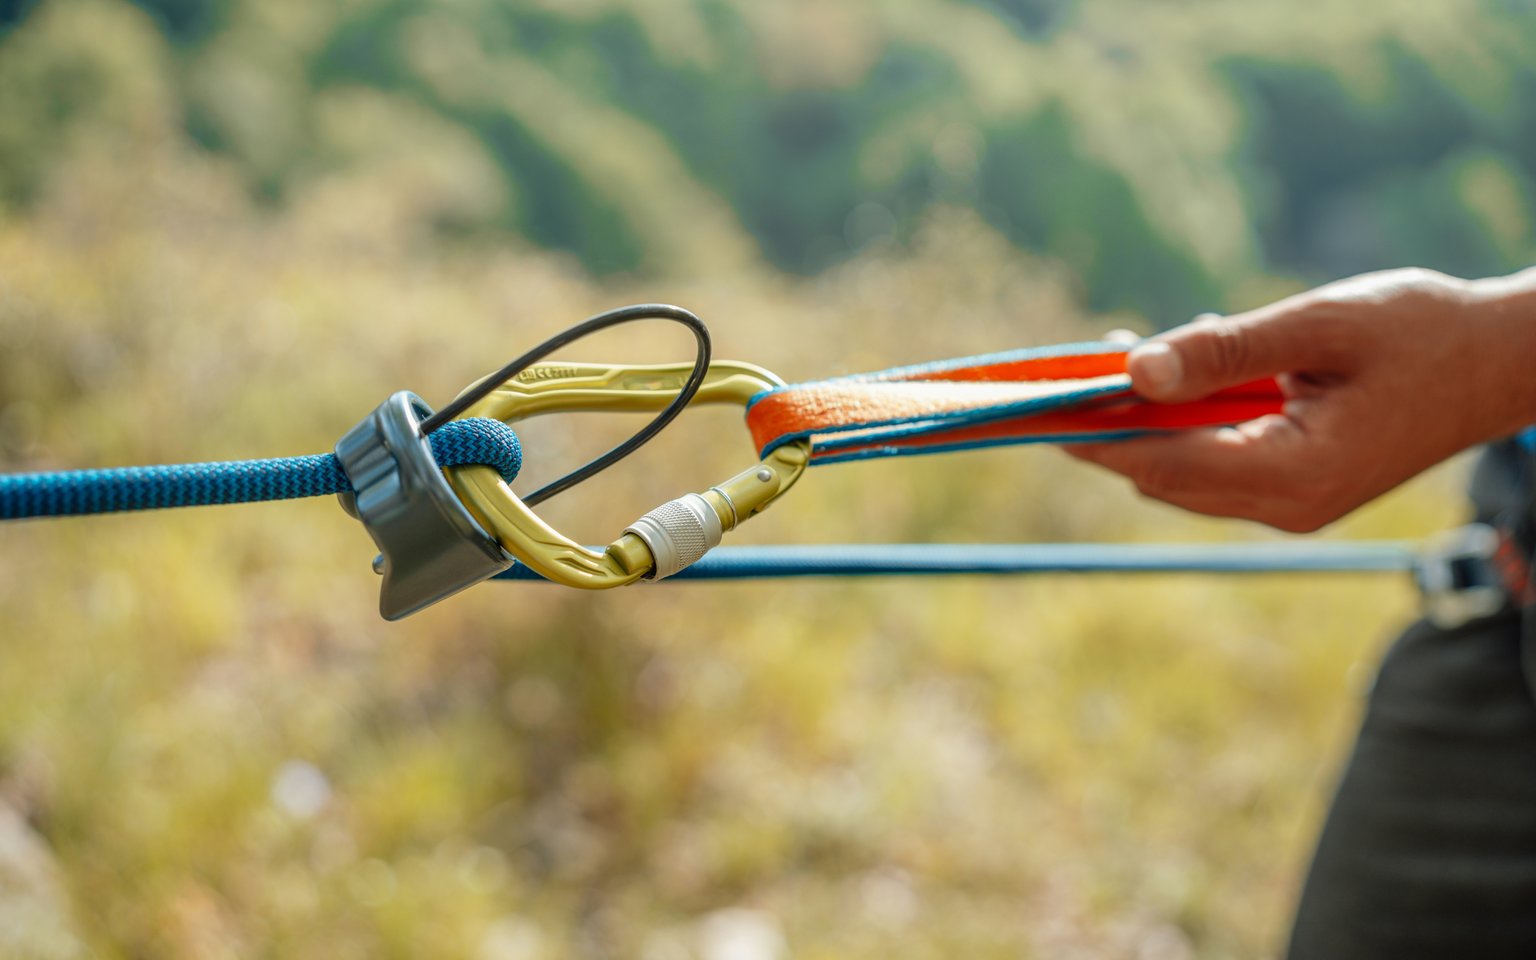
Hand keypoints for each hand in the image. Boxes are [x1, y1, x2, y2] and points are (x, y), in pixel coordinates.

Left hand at [1068, 268, 1535, 531]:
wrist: (1502, 362)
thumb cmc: (1423, 332)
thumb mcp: (1318, 325)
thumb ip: (1224, 350)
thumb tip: (1134, 367)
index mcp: (1292, 473)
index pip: (1158, 460)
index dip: (1092, 431)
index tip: (1036, 401)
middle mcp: (1284, 505)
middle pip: (1159, 474)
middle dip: (1106, 424)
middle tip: (1062, 370)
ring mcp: (1291, 504)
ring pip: (1180, 472)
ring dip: (1142, 421)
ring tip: (1113, 359)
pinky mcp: (1295, 488)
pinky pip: (1213, 462)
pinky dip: (1181, 423)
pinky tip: (1172, 374)